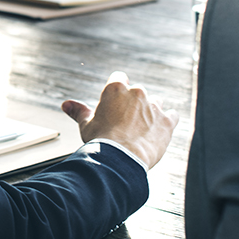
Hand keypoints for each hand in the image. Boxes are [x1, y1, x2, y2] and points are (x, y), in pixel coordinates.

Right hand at [62, 71, 177, 168]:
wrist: (121, 160)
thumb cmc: (102, 142)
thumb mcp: (86, 125)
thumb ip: (79, 111)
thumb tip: (66, 104)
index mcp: (115, 88)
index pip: (119, 77)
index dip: (116, 90)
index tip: (115, 102)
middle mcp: (137, 93)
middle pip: (137, 91)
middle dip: (133, 103)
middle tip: (125, 120)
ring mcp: (154, 106)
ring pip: (155, 102)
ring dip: (150, 111)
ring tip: (143, 127)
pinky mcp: (167, 121)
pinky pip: (172, 115)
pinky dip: (168, 120)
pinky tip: (161, 128)